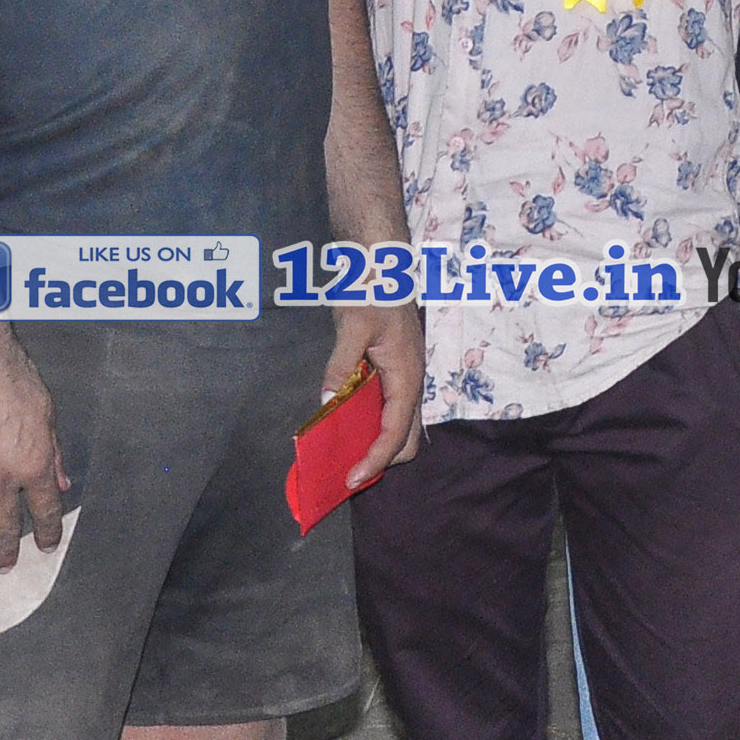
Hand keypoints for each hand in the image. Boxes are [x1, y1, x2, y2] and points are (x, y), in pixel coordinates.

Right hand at [0, 322, 67, 584]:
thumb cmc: (7, 369)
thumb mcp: (44, 409)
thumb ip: (52, 451)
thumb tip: (63, 484)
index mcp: (32, 463)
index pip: (45, 510)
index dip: (46, 532)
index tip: (45, 547)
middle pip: (2, 528)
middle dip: (3, 553)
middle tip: (1, 569)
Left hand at [324, 303, 426, 485]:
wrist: (383, 261)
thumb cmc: (372, 288)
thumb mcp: (352, 325)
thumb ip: (341, 364)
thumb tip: (328, 401)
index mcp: (406, 374)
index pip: (396, 431)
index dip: (376, 460)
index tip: (353, 478)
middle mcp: (411, 381)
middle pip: (406, 438)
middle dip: (381, 460)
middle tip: (348, 470)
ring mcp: (405, 376)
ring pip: (399, 425)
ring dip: (376, 445)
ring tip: (345, 453)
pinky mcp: (395, 370)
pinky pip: (388, 409)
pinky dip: (371, 425)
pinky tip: (347, 423)